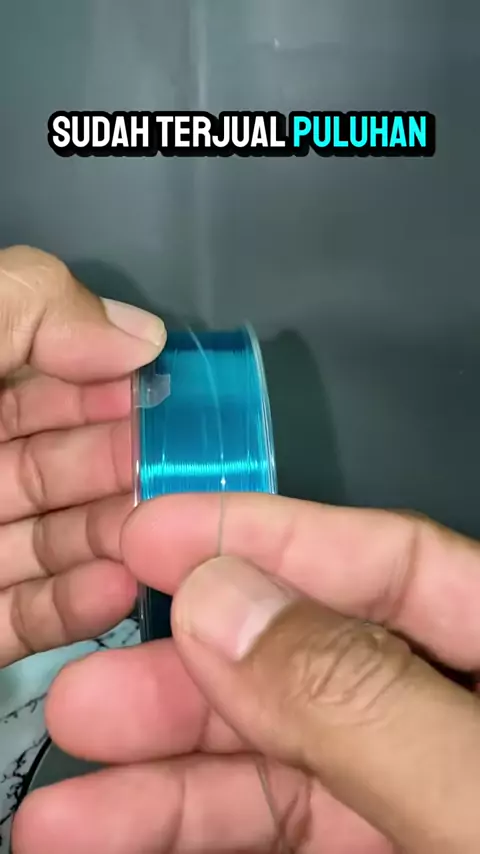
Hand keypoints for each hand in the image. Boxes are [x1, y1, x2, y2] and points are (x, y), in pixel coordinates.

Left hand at [0, 245, 164, 665]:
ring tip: (168, 537)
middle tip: (187, 474)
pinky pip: (29, 616)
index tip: (173, 396)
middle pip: (68, 464)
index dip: (114, 383)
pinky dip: (77, 607)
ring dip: (120, 539)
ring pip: (61, 542)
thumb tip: (135, 332)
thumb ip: (29, 306)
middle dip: (132, 466)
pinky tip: (120, 588)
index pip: (54, 376)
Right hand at [15, 494, 479, 852]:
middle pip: (320, 666)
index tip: (159, 537)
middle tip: (94, 695)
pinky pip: (294, 839)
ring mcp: (433, 803)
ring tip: (76, 807)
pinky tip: (138, 839)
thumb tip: (231, 603)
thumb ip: (368, 702)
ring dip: (177, 782)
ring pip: (292, 766)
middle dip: (196, 679)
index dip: (270, 541)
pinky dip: (211, 837)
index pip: (394, 566)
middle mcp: (472, 726)